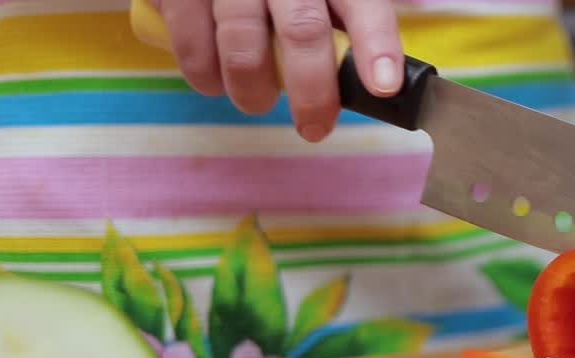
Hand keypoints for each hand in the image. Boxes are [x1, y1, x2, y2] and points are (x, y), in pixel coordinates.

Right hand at [154, 0, 403, 141]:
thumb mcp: (325, 1)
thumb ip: (348, 30)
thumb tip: (380, 85)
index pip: (364, 5)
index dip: (376, 46)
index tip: (384, 87)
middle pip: (303, 30)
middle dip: (312, 91)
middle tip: (314, 128)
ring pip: (243, 43)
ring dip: (251, 90)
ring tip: (255, 102)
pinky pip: (191, 42)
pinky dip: (204, 75)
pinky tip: (215, 80)